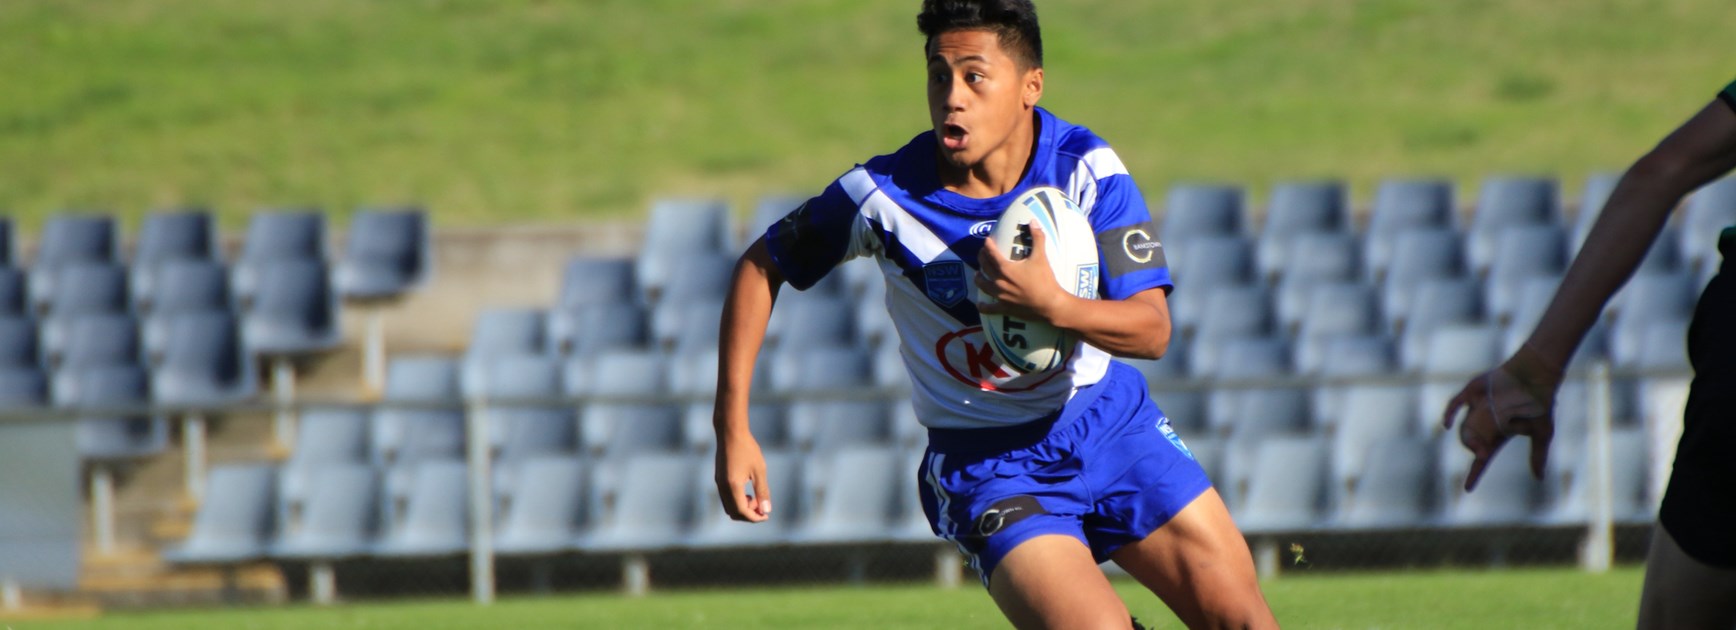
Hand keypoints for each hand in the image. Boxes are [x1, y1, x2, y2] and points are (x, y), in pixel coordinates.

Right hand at [713, 427, 772, 521]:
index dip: (755, 517)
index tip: (766, 516)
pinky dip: (737, 501)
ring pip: (729, 506)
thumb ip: (762, 491)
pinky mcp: (718, 479)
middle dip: (748, 514)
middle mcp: (722, 487)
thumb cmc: (747, 449)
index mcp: (732, 486)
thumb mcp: (759, 470)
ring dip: (742, 508)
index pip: (742, 511)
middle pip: (733, 513)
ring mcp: (718, 483)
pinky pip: (726, 498)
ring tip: (755, 497)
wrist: (730, 432)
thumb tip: (766, 510)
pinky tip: (747, 491)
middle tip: (762, 506)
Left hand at [976, 224, 1066, 319]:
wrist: (1050, 304)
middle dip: (982, 258)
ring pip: (983, 285)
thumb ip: (1037, 238)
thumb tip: (1033, 222)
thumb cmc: (1045, 280)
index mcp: (1006, 268)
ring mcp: (1000, 296)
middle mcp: (999, 282)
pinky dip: (983, 306)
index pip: (991, 253)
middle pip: (985, 267)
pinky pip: (989, 308)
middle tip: (982, 253)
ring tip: (978, 274)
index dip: (987, 245)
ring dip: (979, 278)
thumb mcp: (1041, 257)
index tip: (986, 241)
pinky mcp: (1004, 308)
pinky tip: (979, 304)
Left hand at [1441, 345, 1563, 490]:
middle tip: (1483, 451)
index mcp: (1497, 437)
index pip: (1482, 460)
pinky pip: (1454, 404)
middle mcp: (1483, 424)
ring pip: (1465, 427)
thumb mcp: (1542, 433)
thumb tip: (1539, 478)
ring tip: (1498, 417)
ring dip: (1476, 429)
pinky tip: (1445, 425)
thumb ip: (1538, 455)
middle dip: (1475, 449)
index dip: (1475, 474)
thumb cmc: (1540, 405)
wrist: (1535, 376)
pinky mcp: (1470, 393)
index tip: (1467, 489)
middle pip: (1470, 444)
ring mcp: (1475, 408)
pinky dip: (1448, 414)